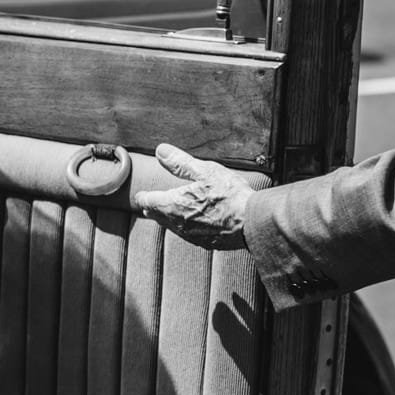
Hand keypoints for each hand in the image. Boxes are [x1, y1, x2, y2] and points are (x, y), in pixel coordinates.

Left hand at [131, 144, 252, 250]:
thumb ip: (180, 162)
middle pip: (157, 216)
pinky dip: (186, 226)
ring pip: (171, 226)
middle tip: (151, 202)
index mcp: (172, 205)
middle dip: (153, 207)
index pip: (147, 201)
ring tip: (170, 210)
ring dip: (168, 217)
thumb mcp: (205, 172)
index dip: (143, 196)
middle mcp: (177, 224)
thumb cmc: (230, 195)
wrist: (252, 223)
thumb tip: (161, 151)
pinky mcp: (205, 243)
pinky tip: (193, 222)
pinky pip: (188, 234)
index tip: (142, 194)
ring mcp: (191, 236)